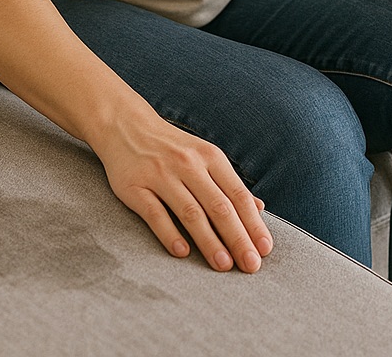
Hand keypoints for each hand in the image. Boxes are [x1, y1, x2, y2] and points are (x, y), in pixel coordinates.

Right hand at [92, 109, 271, 272]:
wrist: (126, 125)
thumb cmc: (173, 148)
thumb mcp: (205, 157)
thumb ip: (230, 184)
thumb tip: (259, 209)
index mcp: (210, 157)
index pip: (238, 195)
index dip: (253, 224)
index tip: (265, 250)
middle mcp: (188, 164)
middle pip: (219, 206)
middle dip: (238, 238)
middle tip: (251, 266)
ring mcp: (160, 175)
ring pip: (190, 212)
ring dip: (209, 241)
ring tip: (223, 265)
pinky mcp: (135, 187)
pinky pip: (154, 213)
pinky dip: (169, 234)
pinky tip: (182, 252)